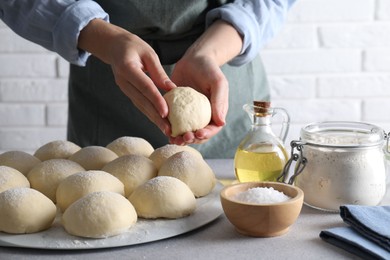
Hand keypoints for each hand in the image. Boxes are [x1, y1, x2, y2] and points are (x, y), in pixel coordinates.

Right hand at [78, 19, 174, 135]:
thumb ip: (159, 72)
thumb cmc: (133, 46)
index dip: (156, 100)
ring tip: (167, 131)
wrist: (113, 46)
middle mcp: (123, 82)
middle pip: (142, 102)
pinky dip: (150, 114)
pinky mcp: (128, 92)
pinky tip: (160, 123)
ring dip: (154, 120)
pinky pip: (140, 105)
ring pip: (141, 106)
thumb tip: (172, 89)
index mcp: (127, 68)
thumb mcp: (148, 53)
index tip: (166, 113)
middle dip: (156, 117)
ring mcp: (124, 88)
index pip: (145, 87)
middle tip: (169, 130)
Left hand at [169, 20, 242, 144]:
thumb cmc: (209, 69)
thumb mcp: (218, 82)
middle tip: (183, 137)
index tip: (198, 133)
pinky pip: (173, 122)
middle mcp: (202, 117)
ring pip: (185, 132)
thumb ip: (220, 101)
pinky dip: (169, 128)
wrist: (193, 59)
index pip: (212, 129)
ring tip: (172, 139)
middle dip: (191, 139)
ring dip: (179, 138)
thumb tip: (221, 123)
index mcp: (215, 113)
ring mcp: (188, 115)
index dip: (206, 135)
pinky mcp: (176, 111)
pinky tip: (164, 130)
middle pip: (197, 135)